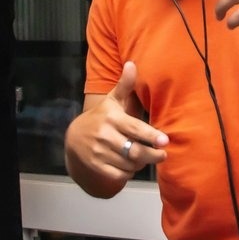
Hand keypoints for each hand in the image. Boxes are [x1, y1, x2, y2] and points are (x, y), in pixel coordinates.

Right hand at [64, 61, 167, 196]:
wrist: (74, 137)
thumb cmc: (102, 117)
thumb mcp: (112, 100)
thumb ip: (125, 85)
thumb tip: (132, 64)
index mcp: (112, 118)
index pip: (135, 128)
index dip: (151, 136)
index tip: (165, 141)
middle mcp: (105, 136)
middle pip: (135, 151)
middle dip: (153, 155)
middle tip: (163, 154)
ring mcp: (99, 153)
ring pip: (129, 165)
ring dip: (140, 163)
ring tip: (144, 157)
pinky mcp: (96, 166)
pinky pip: (119, 175)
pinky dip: (128, 173)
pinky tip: (130, 166)